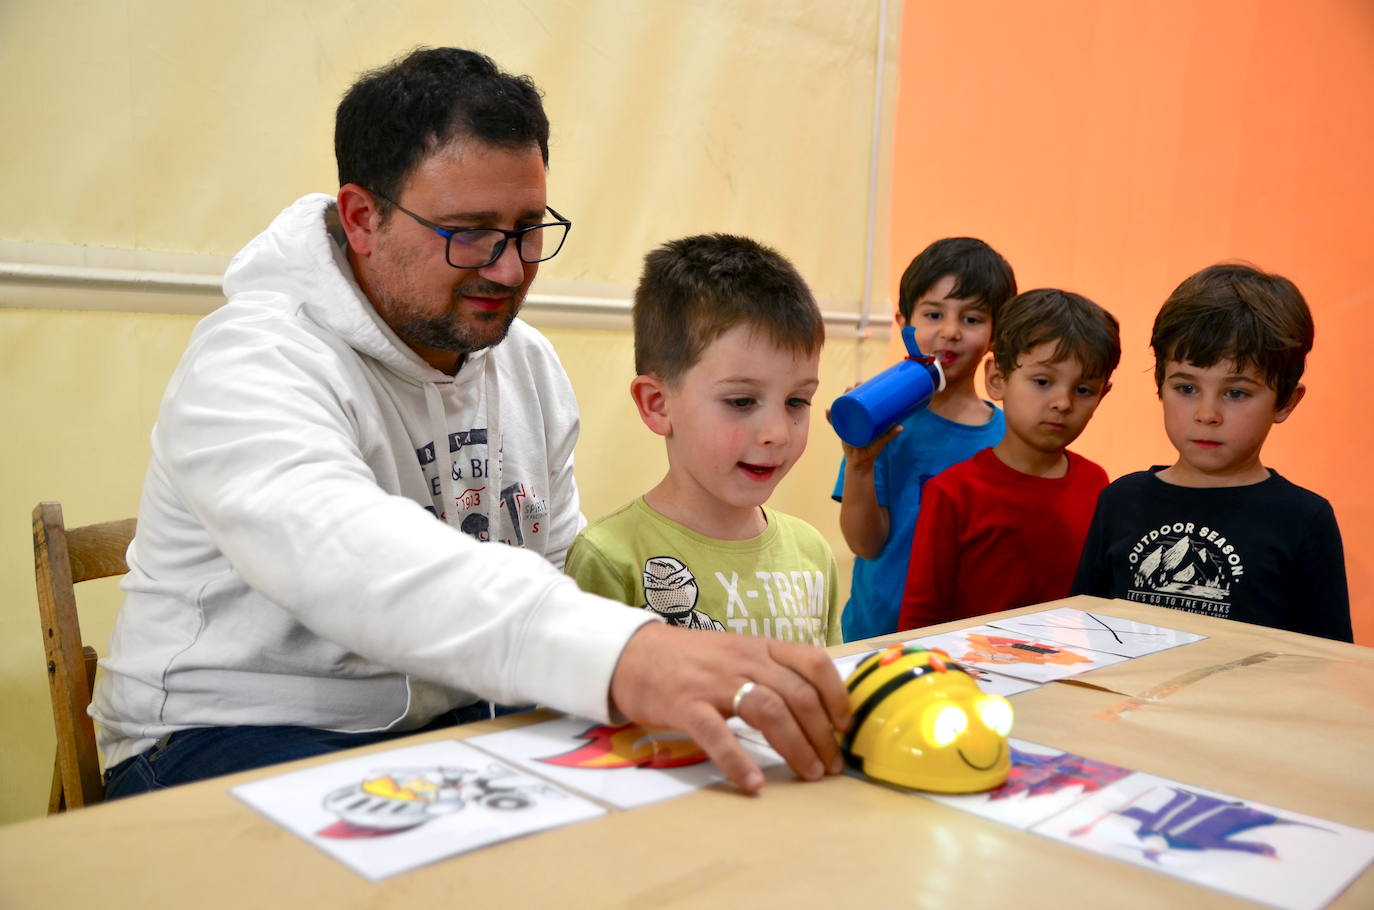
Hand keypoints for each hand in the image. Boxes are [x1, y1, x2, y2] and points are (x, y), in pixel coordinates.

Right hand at [608, 622, 850, 792]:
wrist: (631, 654)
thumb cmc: (688, 660)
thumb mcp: (735, 653)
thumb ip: (768, 672)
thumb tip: (810, 706)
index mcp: (758, 647)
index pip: (812, 662)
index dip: (836, 694)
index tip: (844, 725)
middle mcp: (743, 660)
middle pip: (797, 694)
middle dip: (821, 734)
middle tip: (829, 765)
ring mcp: (714, 683)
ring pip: (769, 710)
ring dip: (795, 746)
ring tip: (807, 774)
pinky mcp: (686, 705)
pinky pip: (717, 734)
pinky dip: (738, 761)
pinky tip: (753, 783)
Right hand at [825, 383, 902, 469]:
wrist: (860, 463)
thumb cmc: (871, 451)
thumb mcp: (880, 442)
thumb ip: (889, 435)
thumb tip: (901, 427)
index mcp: (864, 417)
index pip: (861, 400)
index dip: (859, 390)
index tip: (861, 382)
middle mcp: (855, 419)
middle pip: (850, 402)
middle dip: (849, 393)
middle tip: (851, 387)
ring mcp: (847, 424)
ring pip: (841, 410)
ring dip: (839, 402)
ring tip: (840, 396)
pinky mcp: (841, 431)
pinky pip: (835, 422)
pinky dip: (830, 417)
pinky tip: (828, 411)